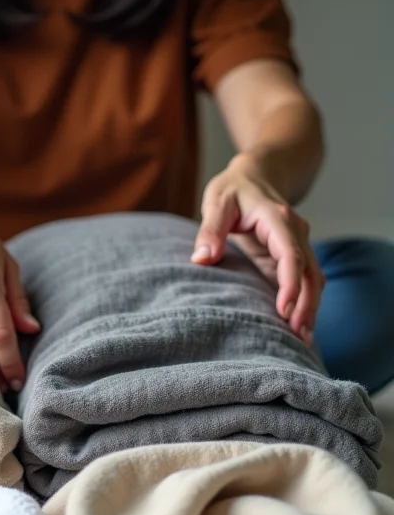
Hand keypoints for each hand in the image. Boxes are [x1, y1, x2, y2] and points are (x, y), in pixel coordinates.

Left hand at [191, 153, 324, 343]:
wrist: (256, 174)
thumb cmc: (233, 188)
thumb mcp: (217, 202)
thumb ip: (210, 230)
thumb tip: (201, 259)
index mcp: (277, 219)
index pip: (290, 254)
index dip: (290, 283)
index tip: (284, 310)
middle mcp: (295, 231)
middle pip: (310, 272)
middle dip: (306, 305)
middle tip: (298, 337)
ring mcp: (297, 244)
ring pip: (313, 279)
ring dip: (310, 308)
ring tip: (302, 340)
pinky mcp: (291, 255)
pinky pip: (305, 280)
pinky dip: (305, 302)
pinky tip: (298, 325)